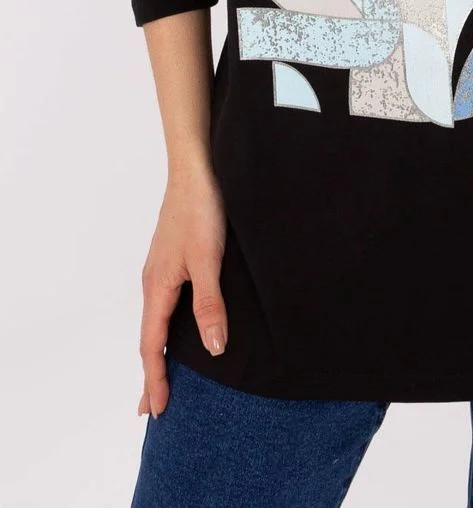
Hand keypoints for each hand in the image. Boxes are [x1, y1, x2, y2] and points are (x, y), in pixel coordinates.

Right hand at [137, 167, 228, 419]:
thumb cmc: (200, 211)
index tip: (158, 410)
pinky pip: (164, 305)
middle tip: (153, 408)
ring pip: (157, 321)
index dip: (156, 378)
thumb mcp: (208, 260)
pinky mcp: (172, 260)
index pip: (153, 345)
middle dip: (151, 373)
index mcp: (158, 288)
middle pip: (149, 337)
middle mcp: (154, 283)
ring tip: (162, 376)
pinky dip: (166, 327)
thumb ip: (210, 304)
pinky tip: (177, 328)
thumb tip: (214, 349)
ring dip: (158, 351)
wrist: (196, 170)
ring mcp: (161, 271)